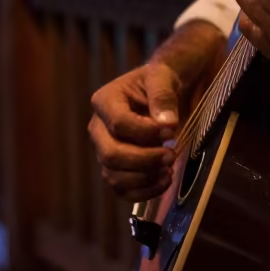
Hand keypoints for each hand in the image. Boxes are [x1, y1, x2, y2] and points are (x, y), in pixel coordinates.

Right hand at [88, 63, 182, 201]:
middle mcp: (98, 128)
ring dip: (145, 179)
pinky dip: (144, 192)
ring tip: (169, 170)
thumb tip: (167, 124)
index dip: (146, 132)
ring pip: (114, 177)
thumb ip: (163, 97)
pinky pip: (122, 190)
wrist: (159, 95)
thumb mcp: (163, 78)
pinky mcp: (115, 168)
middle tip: (171, 155)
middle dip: (145, 160)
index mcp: (104, 101)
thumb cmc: (158, 82)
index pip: (119, 124)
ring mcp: (104, 151)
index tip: (171, 131)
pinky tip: (165, 180)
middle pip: (111, 155)